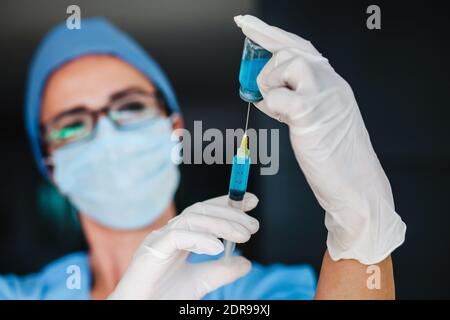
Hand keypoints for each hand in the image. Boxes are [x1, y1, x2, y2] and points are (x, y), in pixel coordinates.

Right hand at [108, 193, 258, 298]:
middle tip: (253, 225)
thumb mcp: (201, 281)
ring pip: (192, 219)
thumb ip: (222, 271)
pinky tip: (218, 248)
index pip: (206, 212)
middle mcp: (170, 233)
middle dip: (229, 213)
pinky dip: (200, 239)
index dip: (227, 204)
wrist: (142, 309)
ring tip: (243, 235)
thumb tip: (246, 263)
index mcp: (180, 236)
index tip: (251, 202)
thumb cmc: (164, 296)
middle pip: (201, 211)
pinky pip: (177, 236)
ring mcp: (160, 239)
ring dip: (221, 224)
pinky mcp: (152, 250)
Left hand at [234, 15, 405, 264]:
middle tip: (256, 79)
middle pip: (291, 49)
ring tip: (274, 104)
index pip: (301, 47)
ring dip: (270, 82)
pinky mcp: (310, 113)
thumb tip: (267, 92)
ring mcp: (323, 95)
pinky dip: (270, 105)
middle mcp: (331, 82)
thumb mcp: (318, 120)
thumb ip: (296, 100)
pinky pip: (277, 96)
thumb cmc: (335, 158)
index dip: (271, 33)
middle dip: (265, 58)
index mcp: (333, 83)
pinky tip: (277, 116)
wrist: (356, 186)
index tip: (249, 26)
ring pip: (286, 62)